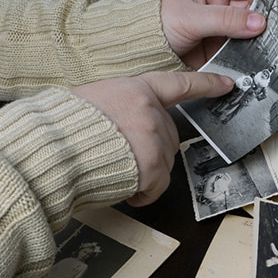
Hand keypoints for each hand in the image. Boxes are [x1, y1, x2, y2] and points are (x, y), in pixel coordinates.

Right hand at [71, 72, 233, 206]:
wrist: (51, 150)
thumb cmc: (62, 128)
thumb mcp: (92, 100)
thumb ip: (119, 107)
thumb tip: (124, 123)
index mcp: (136, 90)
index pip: (178, 84)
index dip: (205, 84)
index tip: (226, 84)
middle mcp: (150, 111)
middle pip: (170, 136)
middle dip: (152, 152)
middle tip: (124, 158)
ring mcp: (153, 138)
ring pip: (165, 164)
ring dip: (145, 174)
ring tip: (115, 172)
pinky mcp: (152, 166)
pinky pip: (158, 186)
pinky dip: (143, 193)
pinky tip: (123, 188)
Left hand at [161, 0, 265, 68]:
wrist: (139, 51)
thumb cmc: (154, 23)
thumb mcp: (190, 17)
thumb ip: (225, 19)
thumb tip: (257, 22)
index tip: (270, 10)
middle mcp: (220, 4)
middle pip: (253, 9)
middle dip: (262, 21)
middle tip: (272, 33)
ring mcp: (221, 28)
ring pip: (249, 32)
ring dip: (257, 41)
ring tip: (264, 49)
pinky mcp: (220, 49)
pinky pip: (240, 52)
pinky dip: (248, 57)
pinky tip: (252, 60)